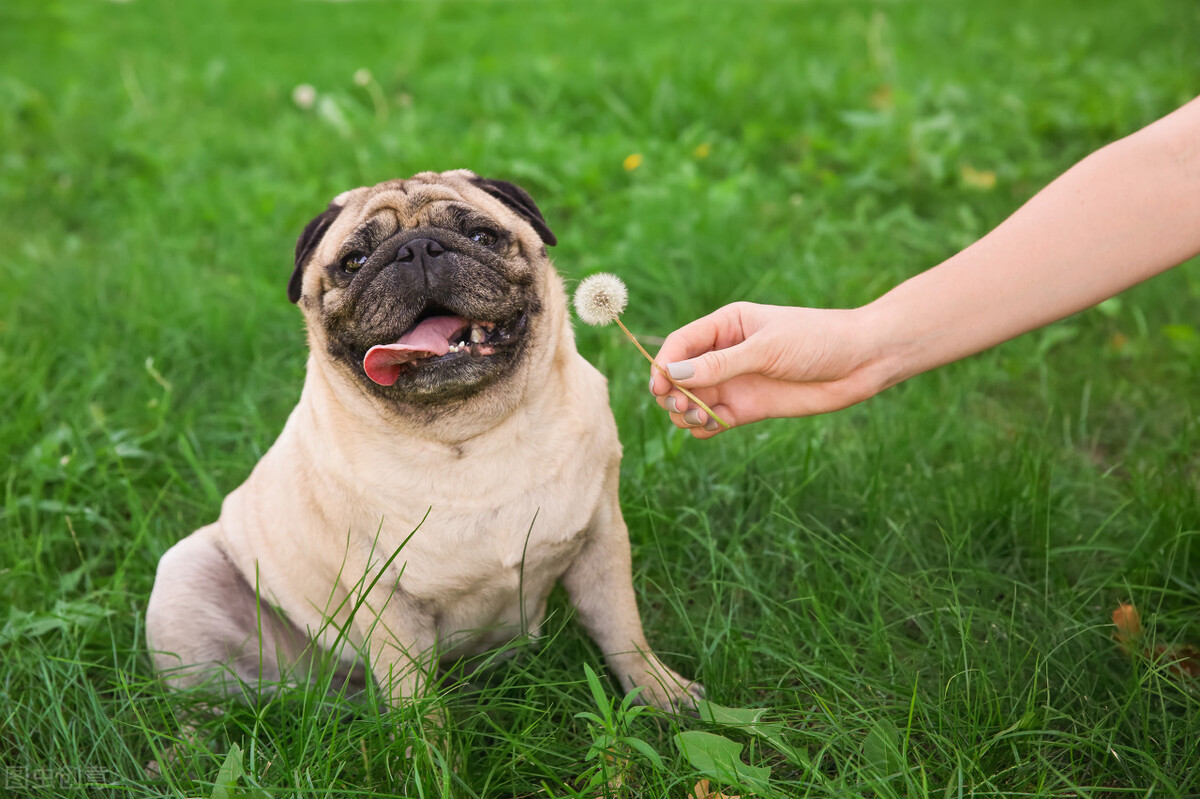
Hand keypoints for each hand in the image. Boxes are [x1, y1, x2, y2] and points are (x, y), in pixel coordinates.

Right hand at [649, 302, 893, 437]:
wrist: (861, 362)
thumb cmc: (817, 340)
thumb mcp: (766, 348)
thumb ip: (721, 363)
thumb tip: (673, 373)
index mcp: (725, 326)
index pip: (679, 344)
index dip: (663, 365)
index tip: (660, 386)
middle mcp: (724, 355)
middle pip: (678, 376)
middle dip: (672, 393)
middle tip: (685, 406)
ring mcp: (734, 383)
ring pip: (690, 402)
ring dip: (685, 413)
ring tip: (701, 417)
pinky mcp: (747, 408)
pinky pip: (711, 421)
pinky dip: (704, 428)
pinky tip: (713, 426)